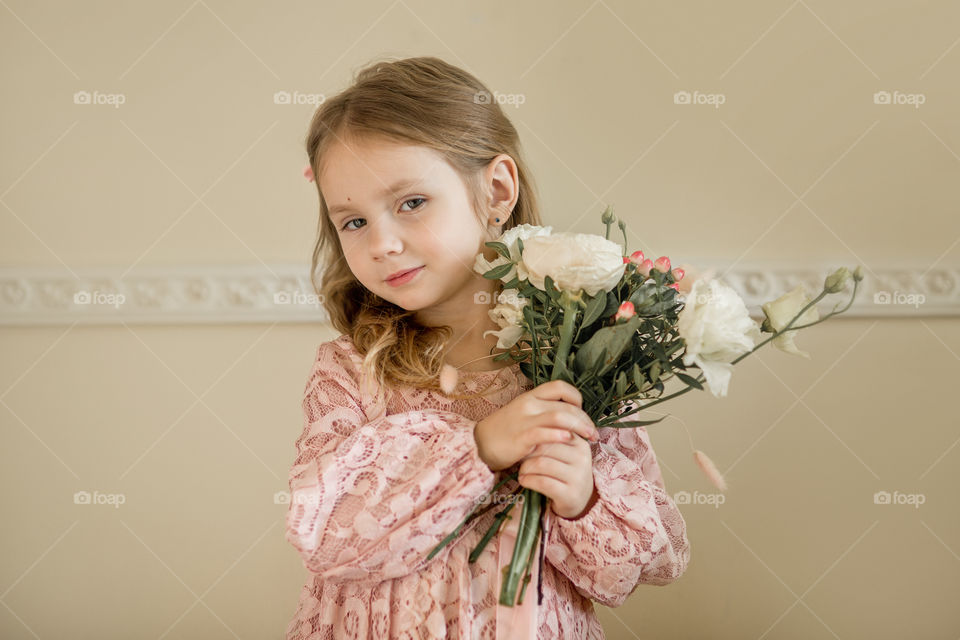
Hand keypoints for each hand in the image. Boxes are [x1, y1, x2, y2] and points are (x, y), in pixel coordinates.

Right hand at [474, 380, 599, 471]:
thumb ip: (543, 412)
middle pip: (566, 405)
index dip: (576, 397)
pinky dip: (559, 435)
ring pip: (559, 416)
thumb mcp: (524, 414)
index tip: (582, 412)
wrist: (480, 445)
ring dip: (579, 427)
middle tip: (593, 433)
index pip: (560, 387)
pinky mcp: (521, 437)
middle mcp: (529, 404)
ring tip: (589, 438)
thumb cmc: (505, 431)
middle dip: (584, 419)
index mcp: (531, 396)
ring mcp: (525, 420)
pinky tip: (569, 440)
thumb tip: (569, 417)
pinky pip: (543, 433)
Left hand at [517, 435, 596, 518]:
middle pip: (544, 447)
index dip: (535, 437)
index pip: (552, 432)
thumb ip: (553, 438)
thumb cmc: (565, 471)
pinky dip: (528, 480)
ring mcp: (578, 477)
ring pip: (541, 464)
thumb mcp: (565, 452)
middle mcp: (582, 459)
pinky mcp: (570, 494)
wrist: (578, 499)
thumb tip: (529, 428)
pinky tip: (524, 480)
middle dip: (528, 453)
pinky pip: (542, 482)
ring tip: (522, 471)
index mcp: (580, 444)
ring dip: (525, 468)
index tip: (526, 444)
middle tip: (520, 459)